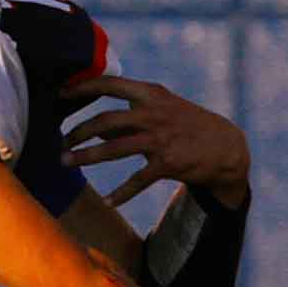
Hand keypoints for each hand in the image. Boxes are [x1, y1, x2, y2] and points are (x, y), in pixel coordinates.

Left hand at [59, 76, 250, 207]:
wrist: (227, 146)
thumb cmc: (187, 126)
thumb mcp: (161, 112)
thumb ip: (129, 119)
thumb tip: (96, 131)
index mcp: (151, 94)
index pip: (111, 84)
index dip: (83, 88)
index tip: (60, 94)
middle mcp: (154, 113)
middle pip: (105, 119)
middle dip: (77, 132)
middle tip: (60, 142)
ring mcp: (161, 138)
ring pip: (115, 148)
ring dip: (86, 157)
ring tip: (66, 162)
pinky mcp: (169, 163)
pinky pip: (137, 180)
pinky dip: (121, 193)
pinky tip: (108, 202)